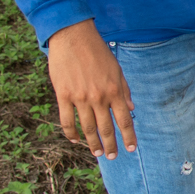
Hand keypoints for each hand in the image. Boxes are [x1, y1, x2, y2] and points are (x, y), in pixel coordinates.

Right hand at [47, 19, 135, 157]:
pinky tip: (76, 140)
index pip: (124, 120)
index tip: (131, 148)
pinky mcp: (63, 95)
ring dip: (93, 143)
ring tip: (97, 153)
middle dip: (111, 145)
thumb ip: (124, 89)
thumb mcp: (117, 68)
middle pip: (106, 128)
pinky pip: (67, 120)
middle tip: (113, 156)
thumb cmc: (97, 51)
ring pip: (87, 128)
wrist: (73, 36)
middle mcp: (98, 97)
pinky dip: (71, 133)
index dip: (128, 136)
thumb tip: (131, 108)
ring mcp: (80, 97)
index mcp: (114, 90)